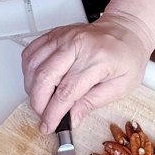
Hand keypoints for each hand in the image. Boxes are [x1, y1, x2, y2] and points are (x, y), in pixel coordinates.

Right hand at [21, 13, 152, 133]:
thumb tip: (72, 118)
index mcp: (98, 59)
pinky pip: (31, 52)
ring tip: (40, 100)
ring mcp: (63, 37)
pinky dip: (27, 70)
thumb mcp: (121, 86)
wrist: (126, 29)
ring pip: (33, 65)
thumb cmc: (127, 56)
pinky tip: (35, 82)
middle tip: (42, 115)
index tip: (49, 125)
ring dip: (31, 88)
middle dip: (38, 103)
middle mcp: (78, 45)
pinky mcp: (54, 34)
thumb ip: (93, 102)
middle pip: (45, 78)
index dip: (53, 113)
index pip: (67, 91)